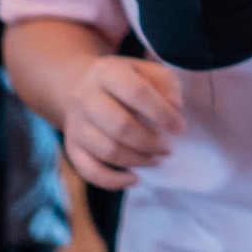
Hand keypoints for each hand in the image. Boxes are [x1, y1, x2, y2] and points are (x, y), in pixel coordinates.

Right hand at [61, 55, 185, 189]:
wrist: (84, 86)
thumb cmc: (126, 80)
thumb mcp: (148, 71)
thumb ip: (166, 85)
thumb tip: (175, 107)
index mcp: (107, 72)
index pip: (136, 93)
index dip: (162, 113)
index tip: (179, 128)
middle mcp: (85, 97)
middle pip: (119, 126)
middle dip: (149, 142)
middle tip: (168, 149)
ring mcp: (75, 124)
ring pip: (106, 150)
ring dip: (137, 160)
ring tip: (156, 159)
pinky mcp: (71, 146)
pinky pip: (89, 170)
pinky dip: (113, 181)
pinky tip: (134, 178)